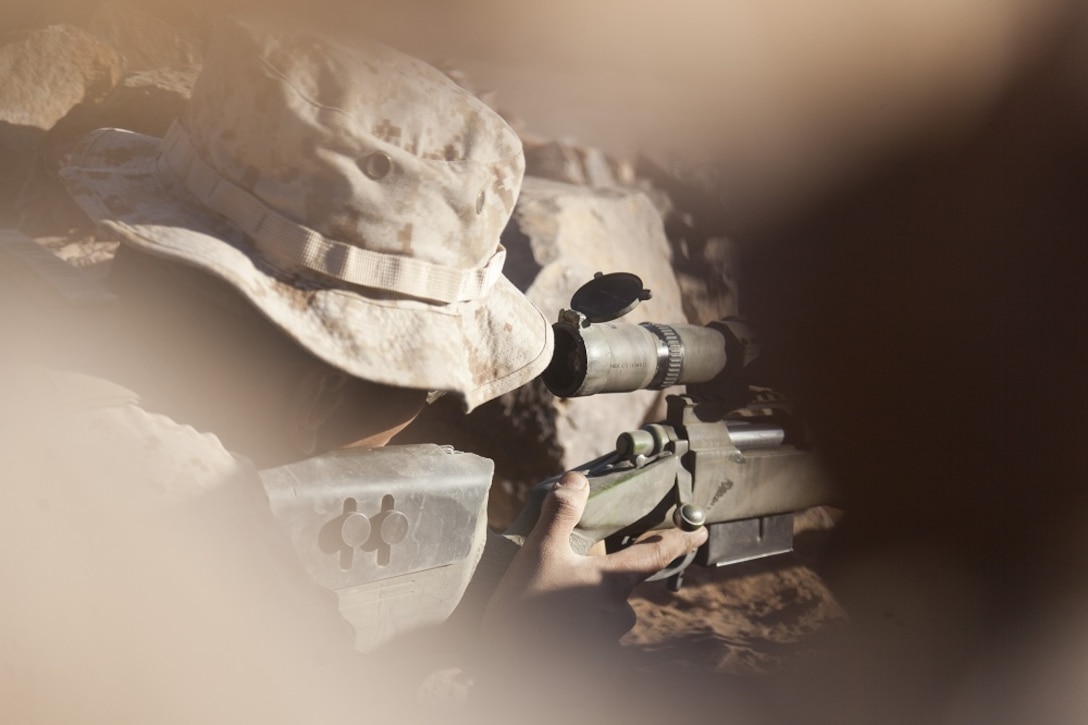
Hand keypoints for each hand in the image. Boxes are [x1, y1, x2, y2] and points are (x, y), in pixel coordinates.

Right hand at [484, 471, 707, 652]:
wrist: (511, 668)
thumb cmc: (526, 610)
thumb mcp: (539, 552)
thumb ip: (560, 513)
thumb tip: (578, 479)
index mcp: (611, 581)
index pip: (655, 555)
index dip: (679, 541)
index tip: (701, 532)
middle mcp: (617, 612)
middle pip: (624, 586)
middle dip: (609, 577)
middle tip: (579, 571)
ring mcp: (606, 639)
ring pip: (609, 614)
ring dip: (592, 605)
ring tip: (556, 601)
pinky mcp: (593, 660)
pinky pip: (594, 636)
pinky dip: (580, 627)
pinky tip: (554, 626)